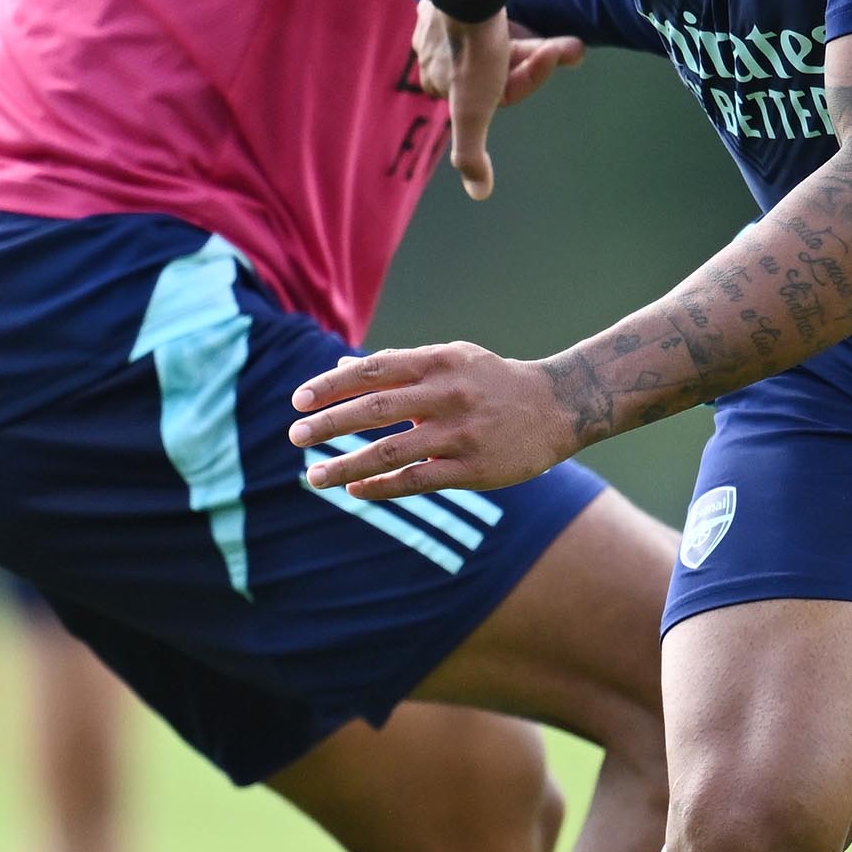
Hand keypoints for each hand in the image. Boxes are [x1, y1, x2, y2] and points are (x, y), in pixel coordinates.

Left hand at [285, 342, 587, 496]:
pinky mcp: (473, 468)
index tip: (298, 401)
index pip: (372, 371)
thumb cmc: (493, 380)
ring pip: (391, 452)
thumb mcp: (449, 359)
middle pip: (375, 410)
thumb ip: (396, 365)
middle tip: (294, 437)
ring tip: (313, 476)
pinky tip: (355, 491)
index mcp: (437, 362)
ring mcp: (460, 434)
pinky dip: (382, 487)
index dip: (331, 386)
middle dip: (329, 425)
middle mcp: (447, 395)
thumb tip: (340, 368)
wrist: (558, 406)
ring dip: (347, 466)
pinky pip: (418, 480)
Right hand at [412, 1, 585, 170]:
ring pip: (497, 42)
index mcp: (439, 85)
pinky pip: (485, 15)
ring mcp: (440, 25)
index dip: (527, 81)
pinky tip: (519, 12)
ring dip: (535, 43)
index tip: (550, 61)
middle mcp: (433, 57)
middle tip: (571, 48)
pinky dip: (509, 19)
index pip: (495, 93)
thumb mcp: (474, 109)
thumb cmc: (473, 51)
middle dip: (537, 60)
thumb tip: (479, 194)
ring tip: (567, 40)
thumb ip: (471, 153)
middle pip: (498, 68)